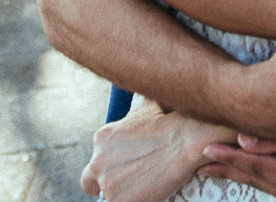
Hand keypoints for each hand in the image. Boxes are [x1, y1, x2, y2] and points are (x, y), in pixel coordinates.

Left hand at [81, 103, 235, 201]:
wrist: (184, 139)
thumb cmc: (168, 122)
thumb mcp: (143, 108)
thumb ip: (131, 113)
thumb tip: (137, 86)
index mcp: (100, 139)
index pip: (93, 164)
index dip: (107, 170)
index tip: (122, 171)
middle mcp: (97, 160)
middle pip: (90, 183)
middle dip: (105, 184)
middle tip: (127, 183)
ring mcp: (107, 183)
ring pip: (107, 197)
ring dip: (121, 193)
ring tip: (141, 186)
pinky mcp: (118, 201)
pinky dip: (132, 201)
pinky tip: (145, 194)